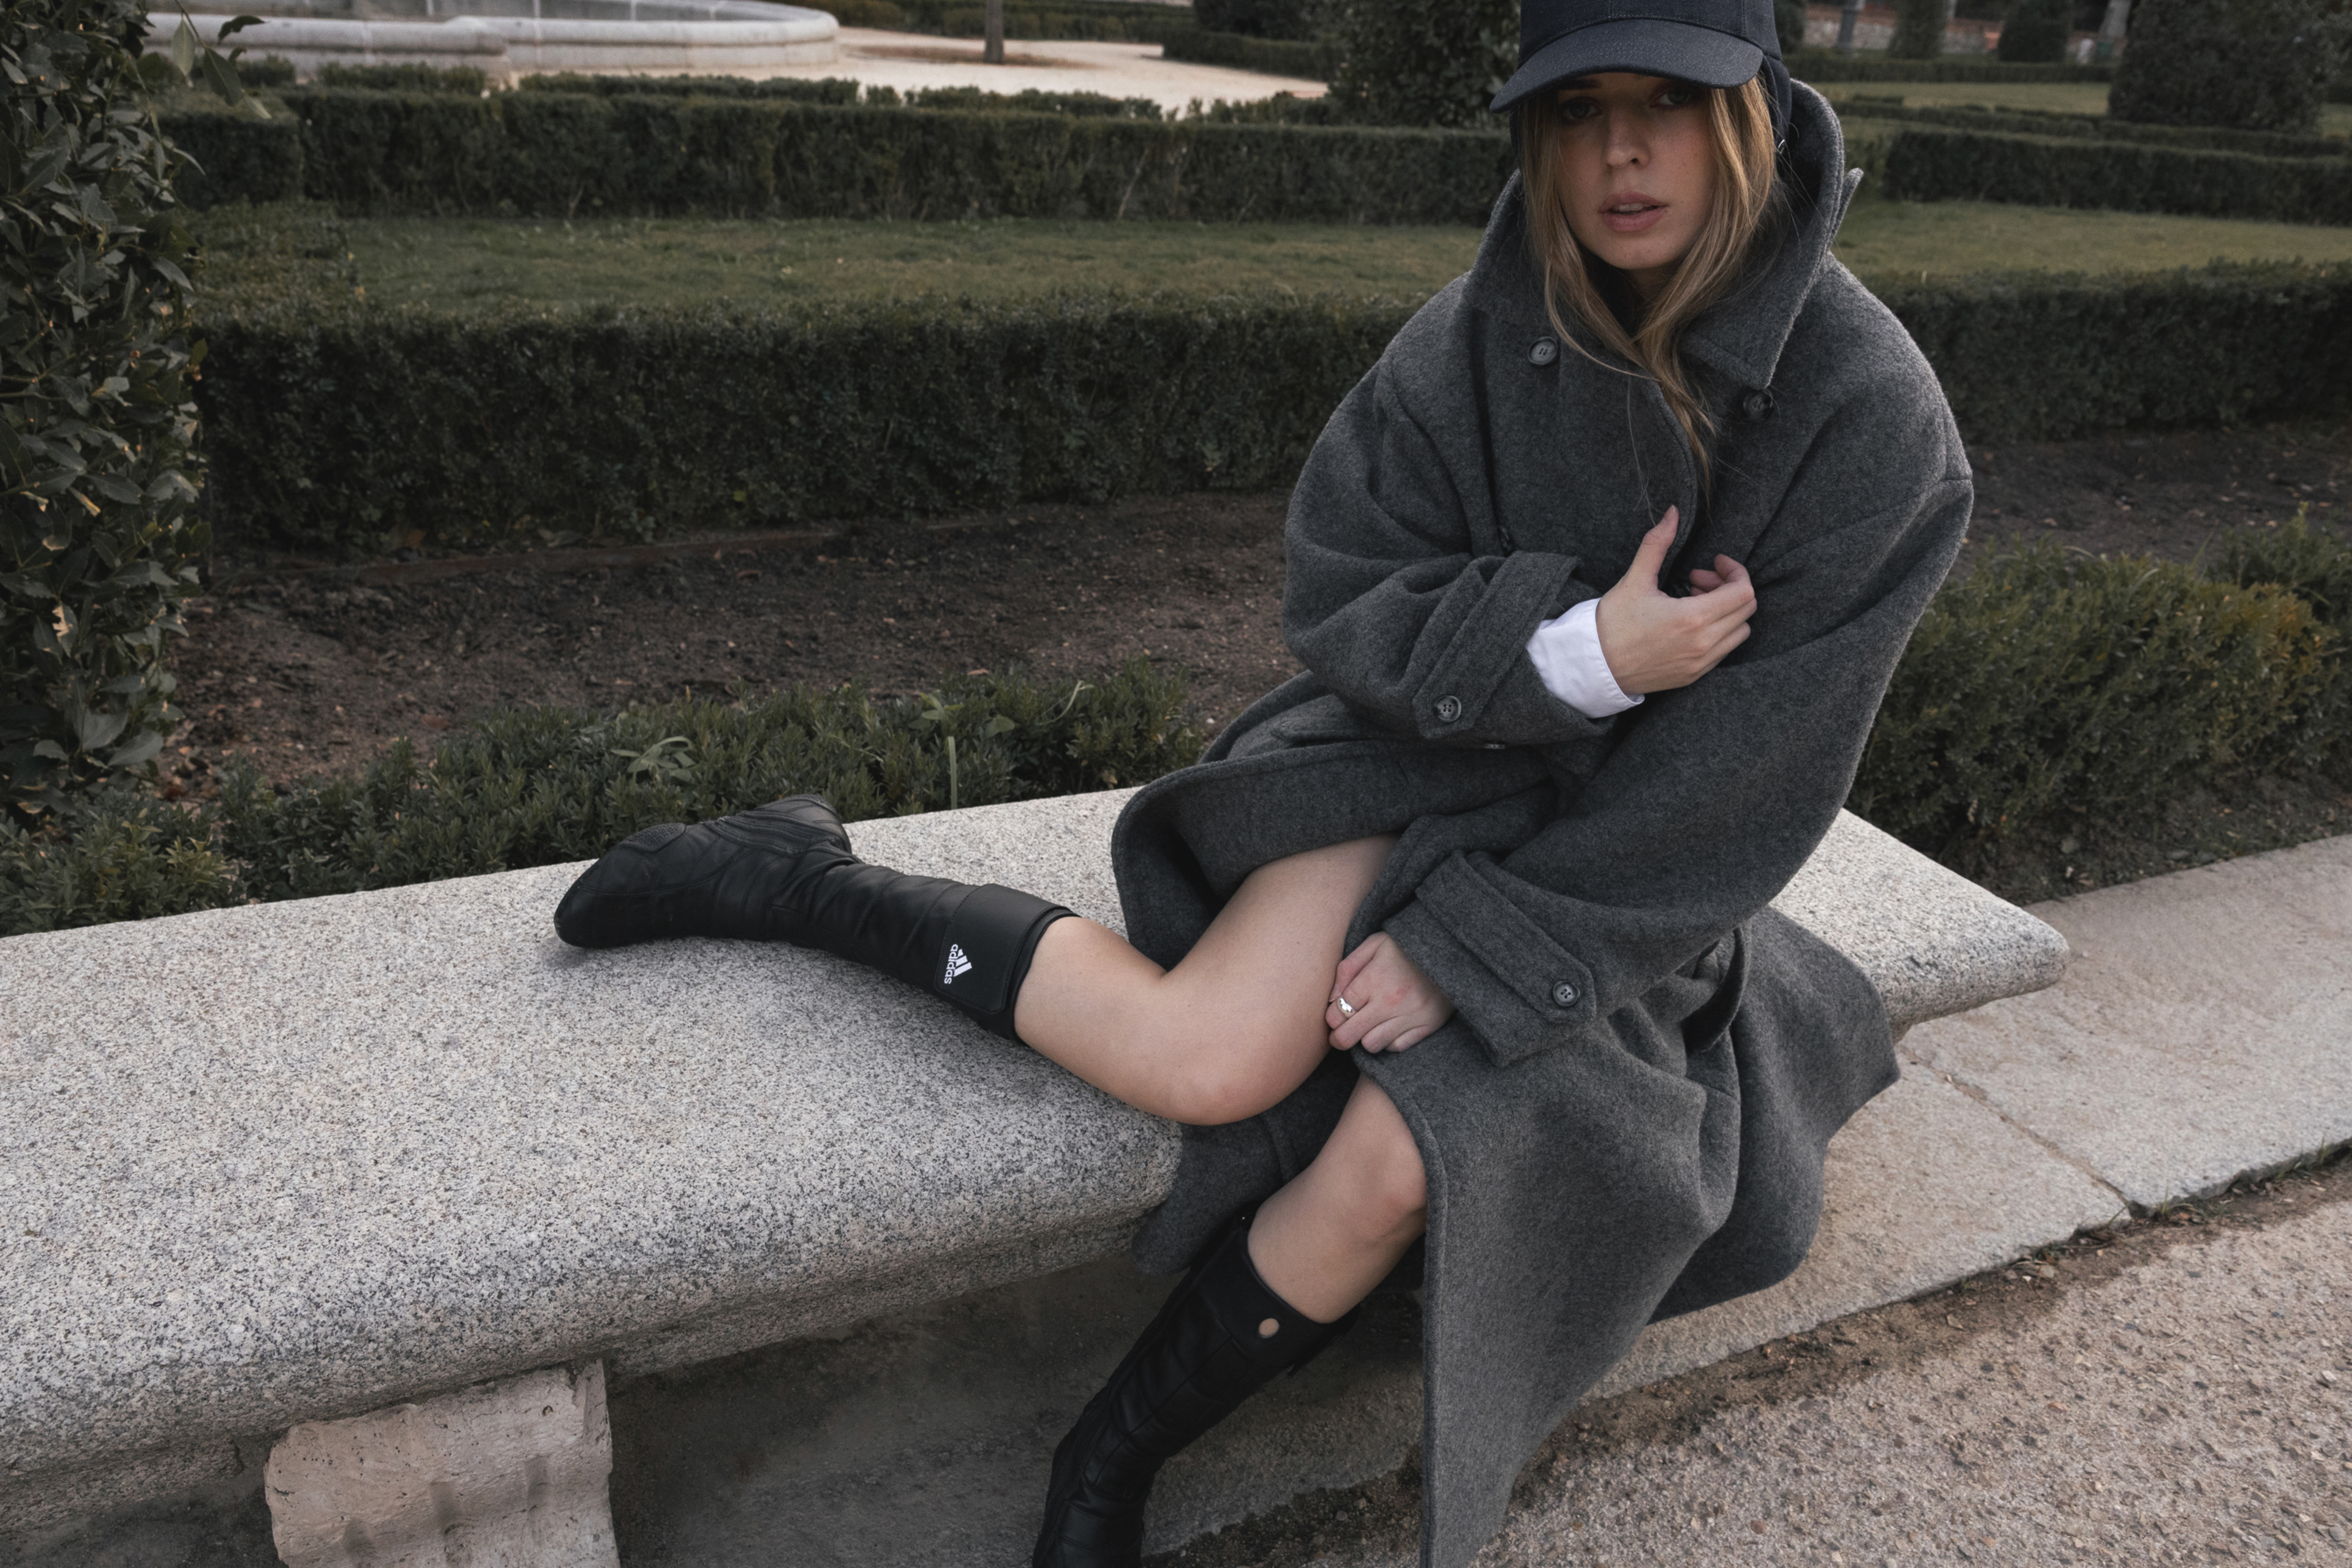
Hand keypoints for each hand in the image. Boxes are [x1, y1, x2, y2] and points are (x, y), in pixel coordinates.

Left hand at [1324, 933, 1452, 1052]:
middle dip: (1338, 1038)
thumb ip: (1348, 968)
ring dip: (1365, 1038)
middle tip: (1340, 1034)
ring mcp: (1409, 1016)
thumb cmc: (1406, 947)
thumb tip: (1330, 998)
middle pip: (1349, 1036)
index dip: (1330, 1019)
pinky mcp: (1427, 1025)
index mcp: (1373, 979)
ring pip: (1371, 1045)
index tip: (1334, 1017)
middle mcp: (1389, 1001)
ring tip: (1369, 1027)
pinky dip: (1389, 1041)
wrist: (1451, 950)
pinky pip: (1396, 1047)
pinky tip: (1390, 1027)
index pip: (1337, 1012)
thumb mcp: (1374, 945)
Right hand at [1592, 507, 1755, 694]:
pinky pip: (1725, 650)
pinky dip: (1719, 631)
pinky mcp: (1695, 675)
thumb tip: (1673, 513)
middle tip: (1698, 579)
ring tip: (1696, 601)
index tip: (1714, 562)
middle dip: (1729, 587)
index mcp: (1692, 618)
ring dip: (1726, 611)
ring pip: (1740, 631)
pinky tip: (1691, 623)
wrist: (1594, 667)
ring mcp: (1701, 662)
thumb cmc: (1612, 623)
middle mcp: (1704, 643)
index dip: (1735, 570)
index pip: (1743, 591)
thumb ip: (1657, 544)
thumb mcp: (1635, 580)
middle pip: (1746, 609)